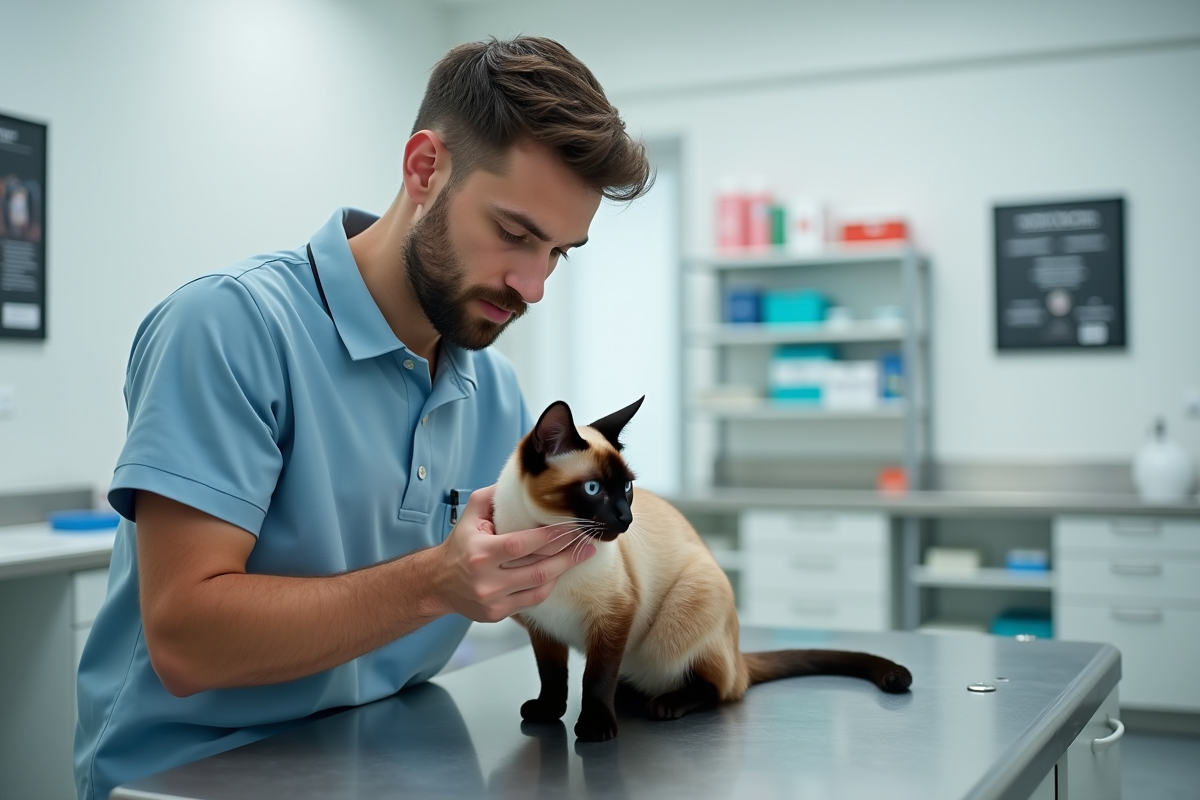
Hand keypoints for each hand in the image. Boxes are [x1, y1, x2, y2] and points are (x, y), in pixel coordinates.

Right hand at [431, 486, 595, 621]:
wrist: (438, 583)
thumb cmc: (460, 545)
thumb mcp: (470, 514)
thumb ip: (494, 496)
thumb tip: (522, 481)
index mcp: (480, 553)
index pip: (523, 544)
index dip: (551, 537)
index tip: (572, 527)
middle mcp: (487, 580)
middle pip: (538, 568)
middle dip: (568, 554)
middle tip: (588, 542)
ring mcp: (494, 600)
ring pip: (540, 587)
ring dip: (564, 570)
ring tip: (582, 555)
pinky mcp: (498, 613)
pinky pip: (533, 600)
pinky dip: (549, 585)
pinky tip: (560, 571)